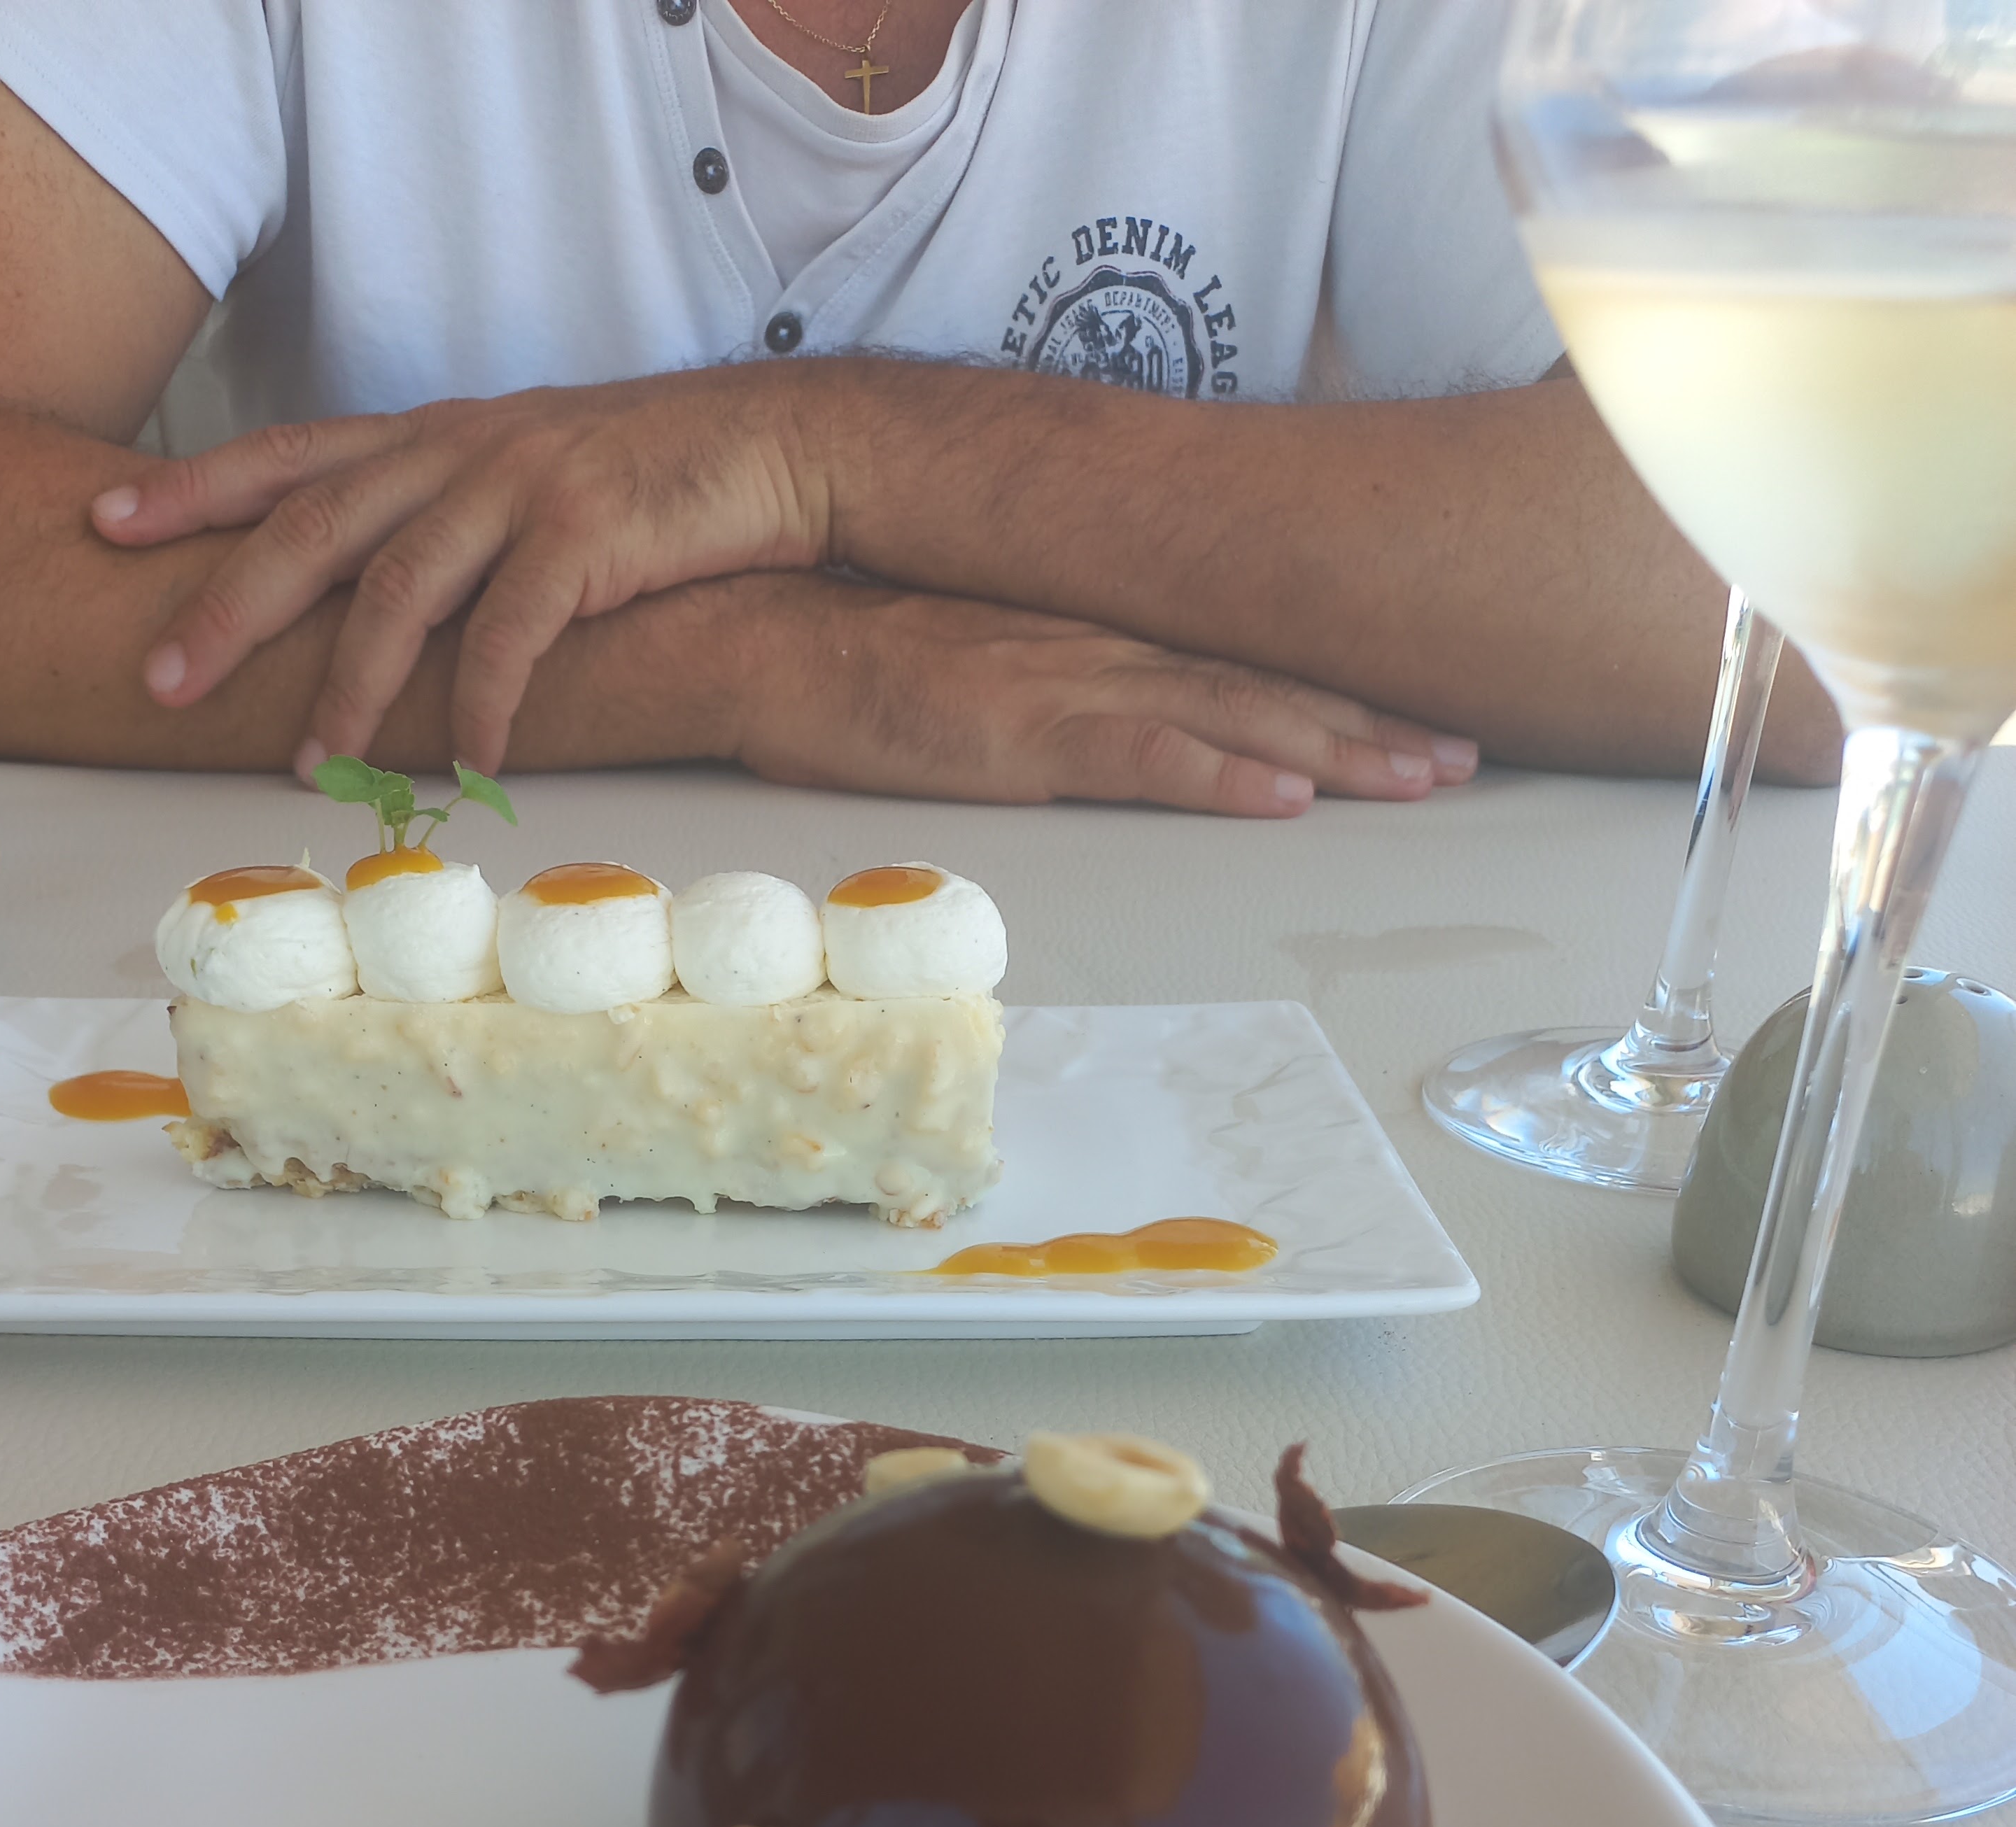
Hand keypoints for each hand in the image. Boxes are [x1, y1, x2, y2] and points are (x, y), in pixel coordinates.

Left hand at [90, 369, 826, 769]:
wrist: (771, 449)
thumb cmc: (647, 481)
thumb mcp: (524, 480)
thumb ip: (445, 521)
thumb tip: (376, 599)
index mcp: (434, 434)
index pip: (289, 454)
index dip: (193, 486)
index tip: (105, 520)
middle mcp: (462, 450)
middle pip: (314, 523)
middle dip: (229, 602)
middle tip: (162, 675)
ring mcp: (523, 486)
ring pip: (400, 584)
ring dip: (346, 682)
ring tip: (306, 761)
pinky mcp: (589, 533)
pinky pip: (512, 632)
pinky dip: (480, 703)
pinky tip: (464, 763)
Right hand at [704, 575, 1476, 812]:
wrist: (755, 634)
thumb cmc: (853, 659)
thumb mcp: (981, 669)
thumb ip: (1058, 688)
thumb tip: (1128, 720)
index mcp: (1092, 638)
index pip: (1239, 663)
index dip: (1338, 692)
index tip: (1421, 719)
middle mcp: (1098, 652)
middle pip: (1263, 689)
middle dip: (1373, 725)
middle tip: (1466, 758)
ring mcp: (1062, 689)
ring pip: (1228, 720)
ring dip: (1331, 750)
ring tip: (1420, 777)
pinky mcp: (1015, 736)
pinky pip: (1136, 758)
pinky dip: (1216, 775)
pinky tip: (1282, 797)